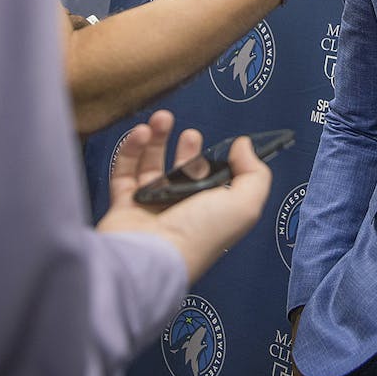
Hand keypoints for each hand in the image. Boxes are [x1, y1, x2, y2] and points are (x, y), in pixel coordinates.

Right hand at [97, 110, 270, 281]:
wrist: (151, 256)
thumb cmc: (199, 234)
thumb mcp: (244, 204)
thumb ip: (253, 173)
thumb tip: (244, 145)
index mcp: (211, 213)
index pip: (214, 181)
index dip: (216, 160)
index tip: (220, 142)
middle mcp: (181, 210)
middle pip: (183, 170)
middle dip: (186, 146)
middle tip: (189, 131)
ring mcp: (150, 208)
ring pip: (151, 166)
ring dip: (156, 139)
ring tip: (161, 119)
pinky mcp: (122, 204)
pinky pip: (124, 172)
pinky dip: (131, 150)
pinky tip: (141, 133)